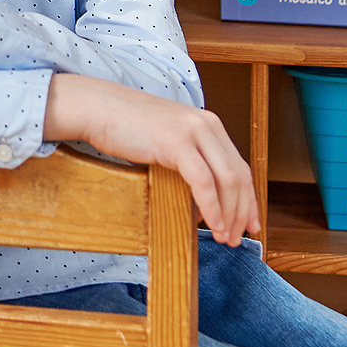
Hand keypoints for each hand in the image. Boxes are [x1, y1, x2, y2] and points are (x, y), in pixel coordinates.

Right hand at [45, 74, 257, 245]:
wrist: (96, 108)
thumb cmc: (124, 127)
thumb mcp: (167, 140)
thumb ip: (189, 160)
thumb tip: (204, 202)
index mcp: (208, 123)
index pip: (239, 166)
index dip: (249, 199)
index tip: (250, 223)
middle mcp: (207, 124)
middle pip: (239, 176)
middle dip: (242, 212)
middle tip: (237, 238)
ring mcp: (193, 131)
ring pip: (227, 181)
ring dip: (229, 214)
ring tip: (224, 238)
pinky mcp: (177, 142)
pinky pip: (204, 182)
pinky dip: (212, 208)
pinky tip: (211, 226)